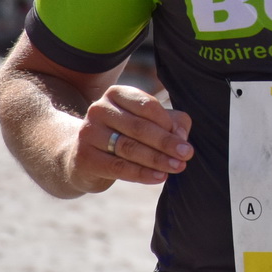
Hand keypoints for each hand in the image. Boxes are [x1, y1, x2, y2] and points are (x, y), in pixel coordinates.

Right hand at [66, 84, 193, 194]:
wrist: (85, 157)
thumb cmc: (126, 135)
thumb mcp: (150, 123)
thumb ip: (172, 123)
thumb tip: (181, 136)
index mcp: (116, 94)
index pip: (147, 105)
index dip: (168, 124)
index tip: (184, 141)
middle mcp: (99, 109)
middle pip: (139, 127)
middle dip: (166, 143)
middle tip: (187, 155)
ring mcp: (88, 132)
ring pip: (129, 148)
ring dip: (157, 159)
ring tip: (177, 167)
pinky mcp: (84, 157)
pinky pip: (118, 167)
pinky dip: (141, 173)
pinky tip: (159, 177)